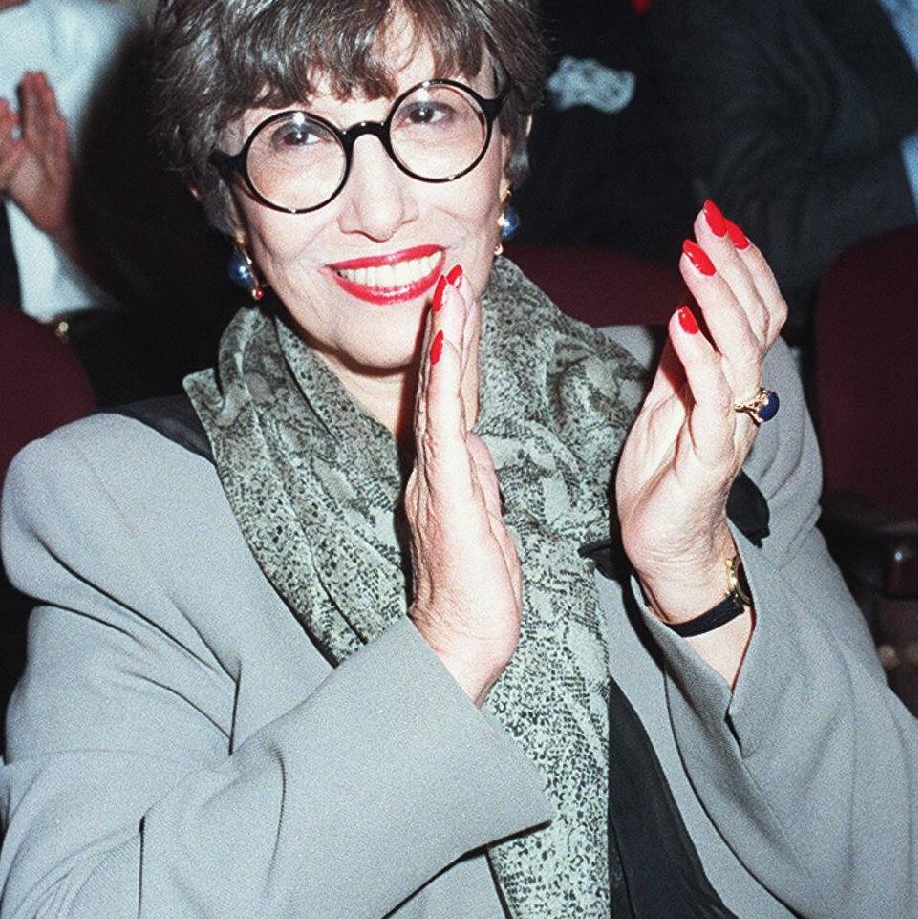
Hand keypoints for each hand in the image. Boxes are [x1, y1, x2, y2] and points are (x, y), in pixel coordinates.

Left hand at [4, 71, 74, 239]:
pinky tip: (60, 120)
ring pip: (53, 127)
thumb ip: (1, 143)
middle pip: (43, 114)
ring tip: (47, 89)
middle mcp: (47, 144)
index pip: (31, 113)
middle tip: (36, 73)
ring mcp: (57, 154)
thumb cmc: (32, 188)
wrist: (50, 212)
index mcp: (34, 141)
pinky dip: (60, 135)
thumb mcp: (9, 161)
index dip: (28, 95)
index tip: (25, 76)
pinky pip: (61, 150)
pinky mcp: (64, 168)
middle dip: (40, 93)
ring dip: (51, 108)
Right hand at [405, 271, 522, 702]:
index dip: (453, 348)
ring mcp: (434, 478)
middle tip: (450, 273)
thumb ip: (476, 481)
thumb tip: (474, 445)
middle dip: (445, 326)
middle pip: (437, 384)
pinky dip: (445, 379)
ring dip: (445, 337)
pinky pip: (443, 425)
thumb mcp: (486, 524)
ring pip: (438, 393)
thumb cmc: (478, 595)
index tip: (458, 301)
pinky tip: (448, 343)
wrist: (462, 645)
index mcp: (445, 474)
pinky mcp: (446, 492)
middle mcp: (431, 468)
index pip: (448, 398)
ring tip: (450, 288)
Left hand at [615, 204, 786, 625]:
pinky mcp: (709, 456)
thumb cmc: (665, 476)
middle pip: (759, 321)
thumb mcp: (666, 400)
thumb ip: (681, 357)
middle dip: (735, 265)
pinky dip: (700, 356)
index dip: (745, 265)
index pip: (758, 311)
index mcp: (736, 381)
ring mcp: (732, 427)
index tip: (716, 221)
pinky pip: (715, 399)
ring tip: (693, 258)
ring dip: (719, 300)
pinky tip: (680, 321)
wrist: (664, 547)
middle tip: (706, 222)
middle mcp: (745, 399)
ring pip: (743, 352)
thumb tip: (681, 302)